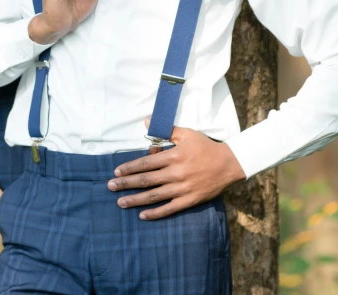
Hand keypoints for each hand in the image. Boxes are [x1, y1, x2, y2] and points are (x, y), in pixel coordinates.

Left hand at [107, 118, 245, 219]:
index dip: (129, 168)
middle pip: (145, 180)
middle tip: (110, 187)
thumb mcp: (187, 133)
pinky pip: (169, 208)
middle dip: (126, 184)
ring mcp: (181, 188)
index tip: (117, 172)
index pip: (146, 163)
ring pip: (154, 196)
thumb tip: (146, 121)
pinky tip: (142, 215)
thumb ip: (166, 130)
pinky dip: (155, 213)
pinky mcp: (188, 200)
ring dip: (135, 200)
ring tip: (120, 202)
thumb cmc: (205, 147)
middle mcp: (175, 173)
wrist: (228, 164)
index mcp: (173, 156)